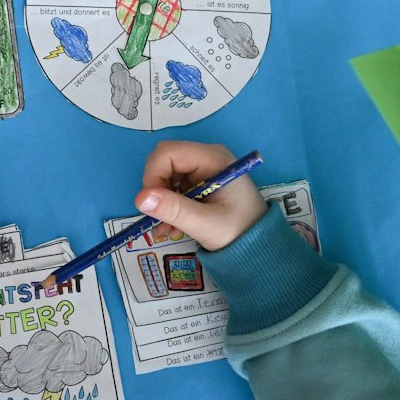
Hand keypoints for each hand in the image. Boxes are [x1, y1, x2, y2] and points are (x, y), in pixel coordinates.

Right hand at [133, 141, 262, 250]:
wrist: (259, 247)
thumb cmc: (239, 232)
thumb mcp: (205, 224)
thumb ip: (173, 210)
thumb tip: (140, 198)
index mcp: (212, 159)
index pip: (168, 153)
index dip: (153, 175)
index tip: (150, 204)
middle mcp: (206, 158)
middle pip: (165, 162)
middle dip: (157, 191)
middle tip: (159, 219)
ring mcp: (203, 170)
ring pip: (166, 177)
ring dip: (162, 204)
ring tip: (166, 230)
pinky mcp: (200, 184)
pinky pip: (174, 188)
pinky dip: (169, 207)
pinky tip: (173, 229)